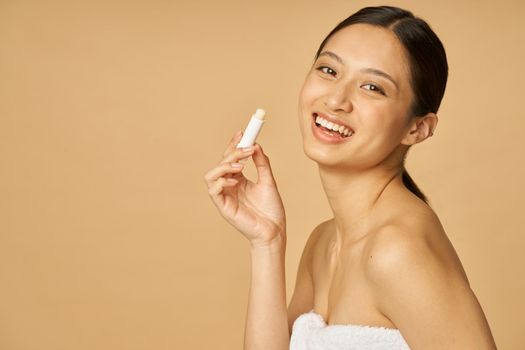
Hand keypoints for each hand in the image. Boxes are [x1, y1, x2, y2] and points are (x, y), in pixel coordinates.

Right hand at [204, 131, 285, 246]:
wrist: (274, 230)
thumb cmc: (272, 210)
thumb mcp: (268, 181)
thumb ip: (262, 163)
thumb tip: (257, 145)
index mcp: (239, 180)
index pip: (231, 158)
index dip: (234, 144)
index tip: (242, 132)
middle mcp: (229, 186)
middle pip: (221, 163)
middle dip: (232, 152)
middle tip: (247, 148)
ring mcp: (225, 196)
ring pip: (211, 175)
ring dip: (224, 166)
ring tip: (241, 165)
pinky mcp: (223, 207)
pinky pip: (213, 190)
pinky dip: (222, 181)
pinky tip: (236, 180)